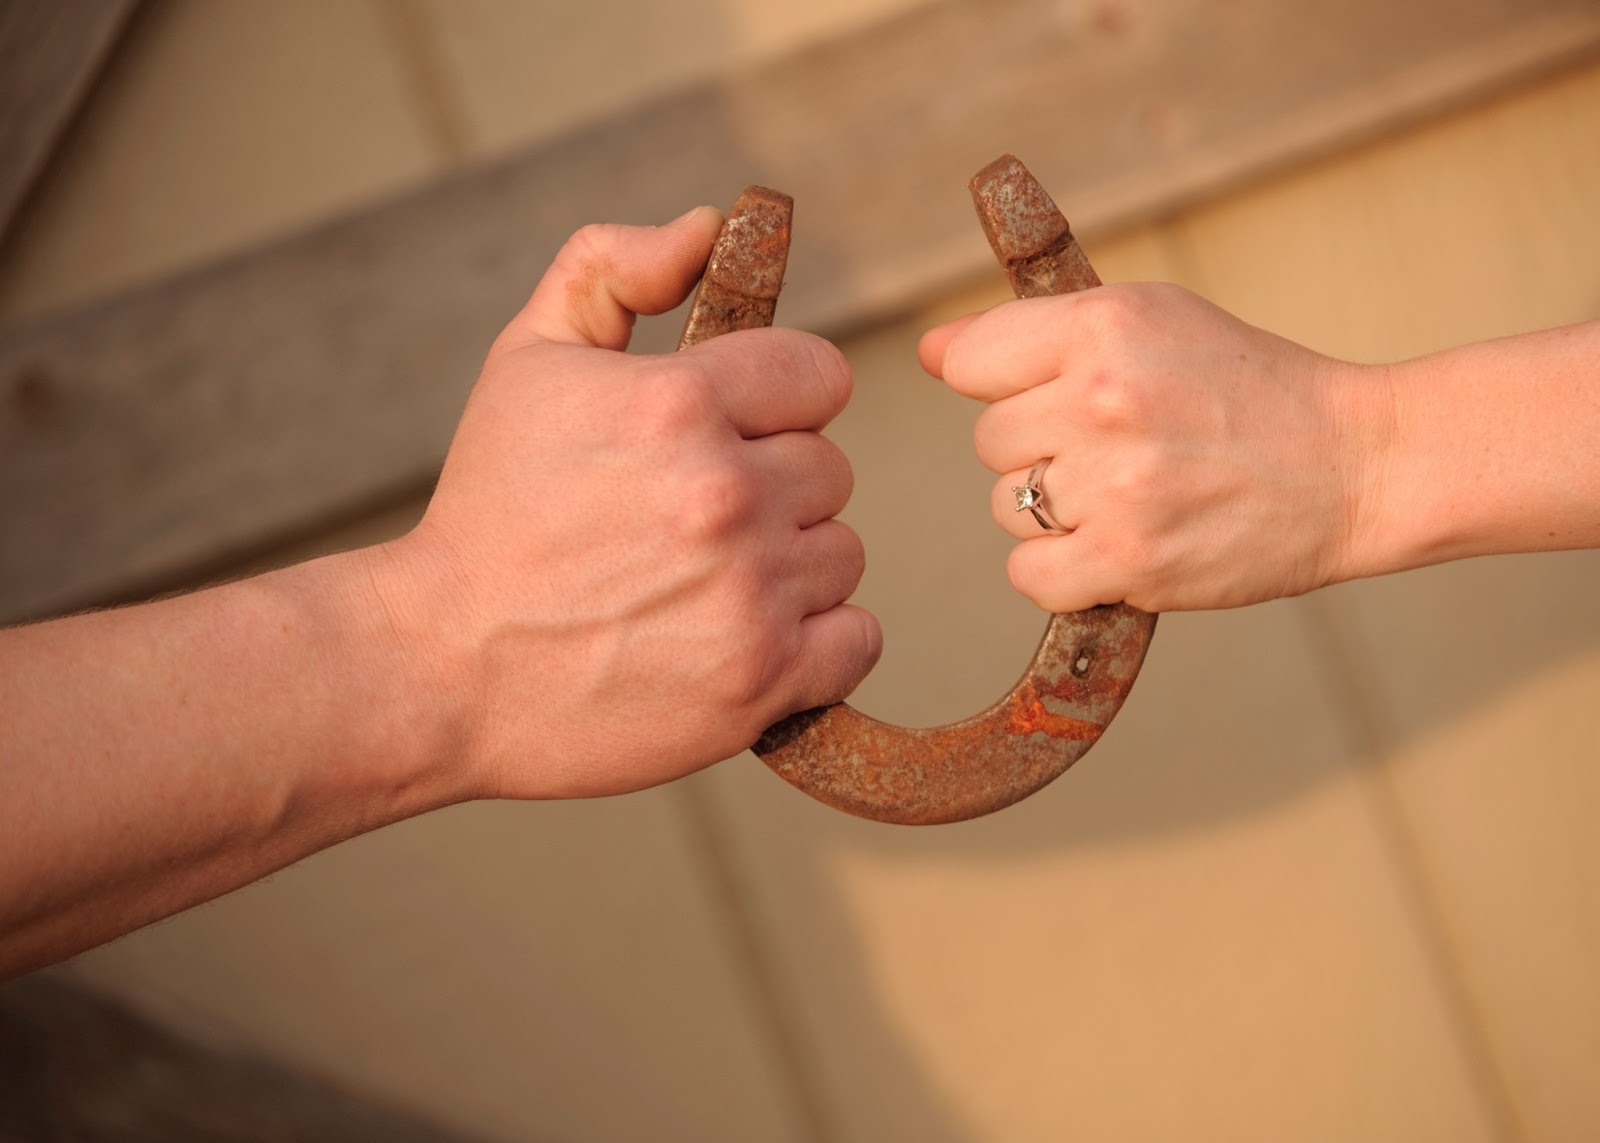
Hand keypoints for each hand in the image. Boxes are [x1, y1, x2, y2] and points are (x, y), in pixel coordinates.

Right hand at [373, 209, 880, 798]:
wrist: (442, 670)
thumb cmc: (490, 511)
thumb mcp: (526, 361)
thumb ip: (613, 269)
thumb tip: (710, 228)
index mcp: (678, 402)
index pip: (819, 376)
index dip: (776, 403)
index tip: (731, 434)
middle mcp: (726, 494)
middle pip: (830, 470)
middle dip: (773, 487)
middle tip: (693, 523)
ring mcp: (750, 593)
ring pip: (841, 553)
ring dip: (789, 566)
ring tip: (702, 585)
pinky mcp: (763, 681)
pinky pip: (856, 639)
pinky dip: (814, 644)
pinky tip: (741, 637)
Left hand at [920, 282, 1379, 611]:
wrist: (1357, 464)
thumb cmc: (1248, 389)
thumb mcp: (1153, 322)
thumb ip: (1036, 333)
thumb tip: (934, 351)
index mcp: (1103, 326)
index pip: (972, 362)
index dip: (1005, 384)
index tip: (1053, 395)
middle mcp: (1101, 400)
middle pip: (989, 441)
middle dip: (1040, 449)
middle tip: (1120, 448)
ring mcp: (1116, 485)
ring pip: (1008, 507)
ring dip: (1054, 511)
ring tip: (1132, 493)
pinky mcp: (1132, 560)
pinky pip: (1030, 574)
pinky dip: (1064, 571)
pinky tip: (1119, 543)